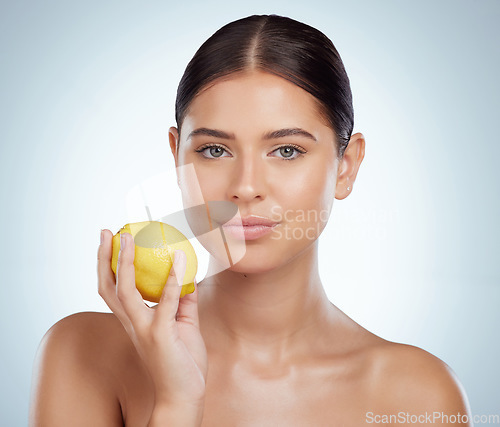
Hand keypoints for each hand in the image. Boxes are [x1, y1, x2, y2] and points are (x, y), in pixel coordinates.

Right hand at [97, 229, 207, 406]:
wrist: (183, 395)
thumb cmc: (182, 361)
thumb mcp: (183, 323)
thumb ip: (183, 300)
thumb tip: (188, 275)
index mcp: (134, 321)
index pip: (113, 289)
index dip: (107, 265)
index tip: (110, 241)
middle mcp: (132, 323)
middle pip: (107, 286)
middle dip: (103, 258)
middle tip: (107, 231)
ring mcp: (143, 329)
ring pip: (125, 291)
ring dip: (125, 261)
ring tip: (129, 236)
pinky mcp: (160, 335)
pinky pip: (167, 301)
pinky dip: (172, 279)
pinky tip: (180, 258)